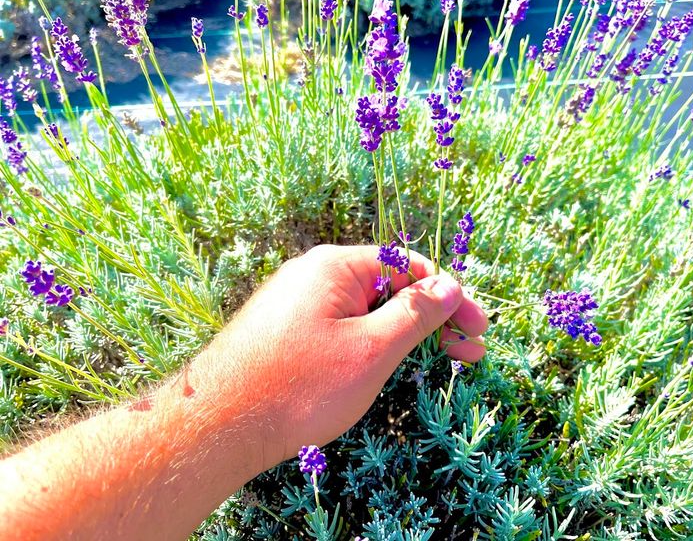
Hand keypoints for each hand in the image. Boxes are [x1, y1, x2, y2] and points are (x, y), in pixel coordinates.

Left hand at [201, 244, 487, 473]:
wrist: (216, 426)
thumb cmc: (298, 387)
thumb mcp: (372, 348)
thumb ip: (416, 313)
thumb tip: (449, 283)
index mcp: (336, 267)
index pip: (408, 266)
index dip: (449, 295)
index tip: (476, 328)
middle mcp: (314, 276)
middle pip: (390, 288)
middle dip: (433, 319)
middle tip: (470, 352)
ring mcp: (297, 304)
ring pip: (366, 311)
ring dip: (406, 334)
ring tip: (439, 362)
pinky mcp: (286, 332)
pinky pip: (341, 328)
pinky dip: (373, 344)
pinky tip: (388, 367)